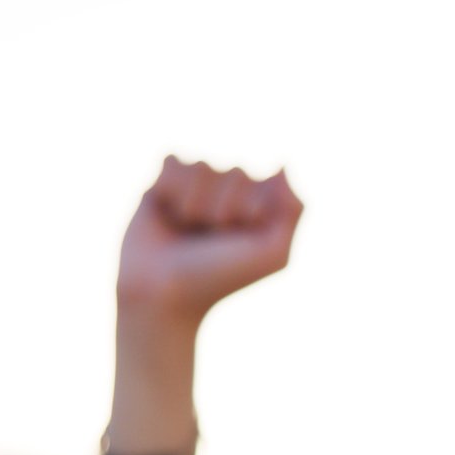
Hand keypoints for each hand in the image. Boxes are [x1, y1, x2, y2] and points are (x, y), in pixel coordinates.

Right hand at [116, 157, 303, 324]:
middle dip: (224, 209)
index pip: (270, 182)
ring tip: (187, 229)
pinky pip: (173, 160)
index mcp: (259, 209)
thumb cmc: (218, 278)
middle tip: (210, 240)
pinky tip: (166, 212)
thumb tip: (282, 166)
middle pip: (237, 172)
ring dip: (195, 203)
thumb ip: (292, 210)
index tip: (241, 242)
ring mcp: (196, 187)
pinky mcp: (163, 183)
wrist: (162, 294)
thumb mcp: (271, 255)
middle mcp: (229, 194)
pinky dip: (170, 189)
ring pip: (203, 166)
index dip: (253, 211)